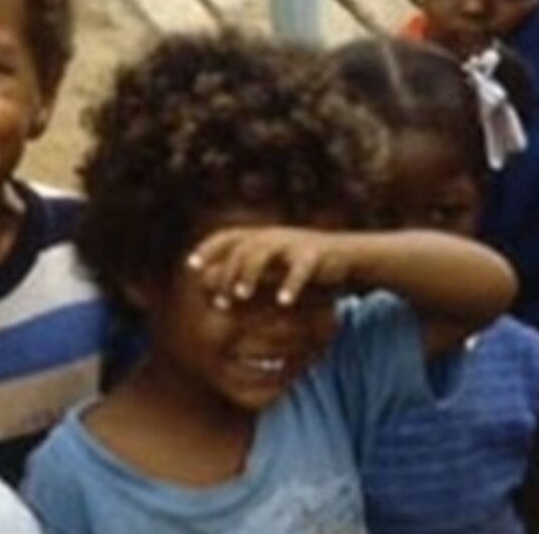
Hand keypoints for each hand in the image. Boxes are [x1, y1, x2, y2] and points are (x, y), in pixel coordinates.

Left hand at [187, 226, 351, 309]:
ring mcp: (294, 243)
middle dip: (228, 273)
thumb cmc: (299, 263)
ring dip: (249, 274)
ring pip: (264, 251)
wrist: (346, 254)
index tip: (191, 266)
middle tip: (221, 301)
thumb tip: (206, 283)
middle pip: (242, 248)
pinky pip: (300, 268)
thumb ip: (239, 272)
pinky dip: (291, 284)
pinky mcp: (316, 254)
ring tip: (241, 297)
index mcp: (261, 236)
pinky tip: (283, 302)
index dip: (208, 249)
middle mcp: (274, 236)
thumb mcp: (269, 265)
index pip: (228, 236)